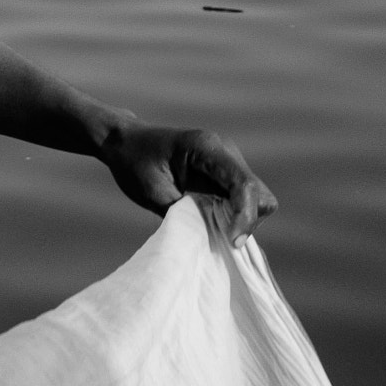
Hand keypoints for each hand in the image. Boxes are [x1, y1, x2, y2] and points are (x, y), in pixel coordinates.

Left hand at [98, 119, 276, 241]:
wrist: (126, 143)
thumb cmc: (133, 163)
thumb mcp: (152, 192)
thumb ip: (183, 214)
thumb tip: (212, 239)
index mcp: (206, 148)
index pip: (243, 184)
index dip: (245, 216)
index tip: (232, 241)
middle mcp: (225, 151)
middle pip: (259, 194)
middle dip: (246, 220)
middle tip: (218, 234)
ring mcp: (228, 162)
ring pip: (257, 199)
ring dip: (240, 219)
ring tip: (209, 225)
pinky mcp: (225, 174)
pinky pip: (243, 200)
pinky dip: (234, 215)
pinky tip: (210, 219)